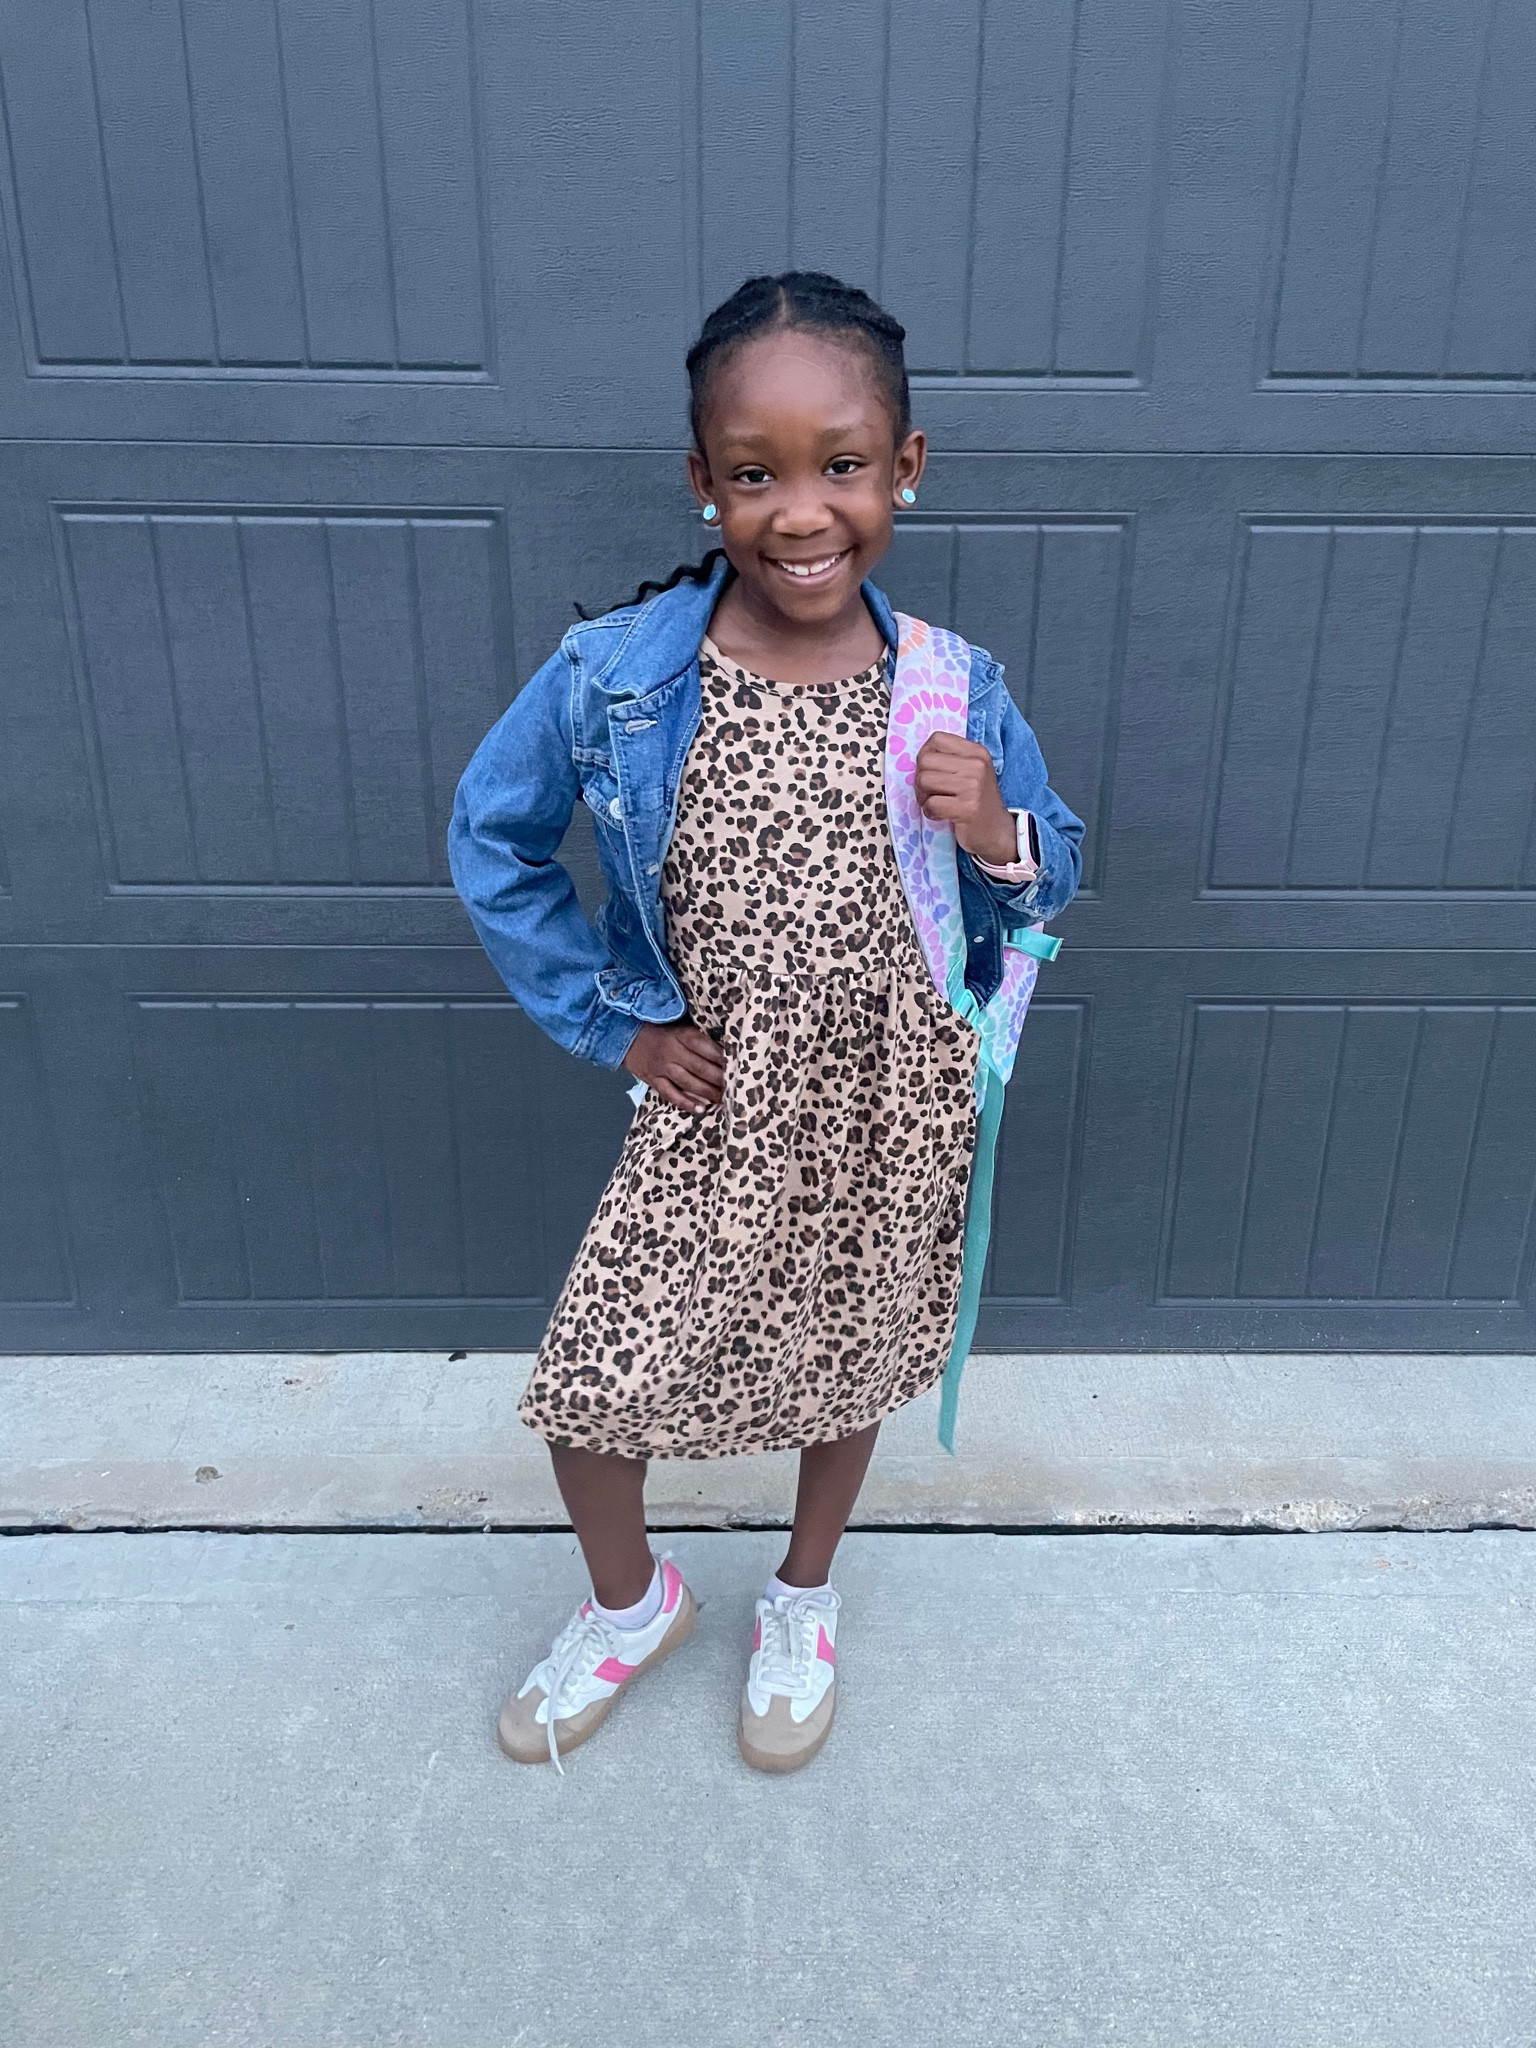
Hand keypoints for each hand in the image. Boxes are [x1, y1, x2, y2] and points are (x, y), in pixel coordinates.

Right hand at [623, 1020, 726, 1112]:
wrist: (625, 1034)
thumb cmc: (658, 1030)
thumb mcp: (678, 1025)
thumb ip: (697, 1037)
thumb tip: (725, 1048)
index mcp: (681, 1035)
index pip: (705, 1046)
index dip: (722, 1057)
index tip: (737, 1064)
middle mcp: (672, 1051)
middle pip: (700, 1067)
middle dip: (719, 1078)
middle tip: (735, 1086)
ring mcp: (661, 1067)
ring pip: (688, 1082)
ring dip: (707, 1092)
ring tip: (723, 1098)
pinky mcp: (653, 1080)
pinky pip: (671, 1094)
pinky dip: (686, 1102)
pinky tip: (700, 1109)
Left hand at [913, 733, 1016, 864]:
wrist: (996, 831)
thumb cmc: (977, 800)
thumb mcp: (972, 771)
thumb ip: (950, 759)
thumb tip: (920, 758)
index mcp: (977, 752)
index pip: (937, 739)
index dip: (925, 755)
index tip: (931, 771)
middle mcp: (977, 765)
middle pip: (925, 760)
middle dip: (920, 779)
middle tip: (930, 793)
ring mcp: (973, 787)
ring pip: (924, 780)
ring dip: (923, 796)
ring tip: (935, 803)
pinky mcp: (967, 808)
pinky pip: (931, 804)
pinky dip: (930, 812)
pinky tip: (941, 815)